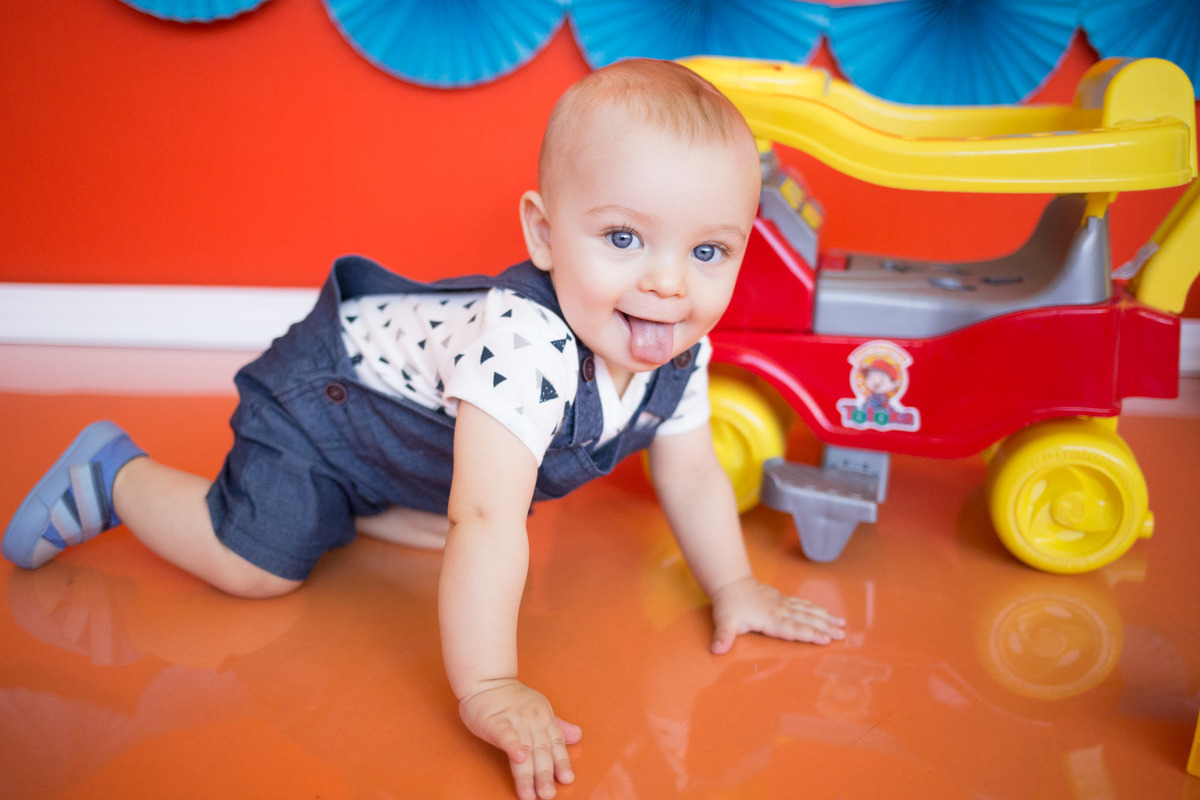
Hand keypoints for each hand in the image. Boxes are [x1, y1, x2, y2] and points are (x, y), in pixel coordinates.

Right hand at [458, 679, 581, 799]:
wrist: (486, 679)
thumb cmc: (511, 697)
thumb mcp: (539, 707)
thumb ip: (557, 726)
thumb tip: (577, 736)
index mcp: (544, 719)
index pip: (555, 744)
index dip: (561, 762)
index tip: (567, 779)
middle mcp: (532, 721)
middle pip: (541, 752)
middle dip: (545, 775)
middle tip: (548, 795)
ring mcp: (515, 720)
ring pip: (524, 749)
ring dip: (528, 773)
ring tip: (531, 793)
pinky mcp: (495, 720)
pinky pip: (505, 735)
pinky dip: (512, 746)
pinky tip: (518, 759)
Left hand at [709, 577, 845, 653]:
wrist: (730, 583)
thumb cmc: (728, 604)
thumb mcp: (724, 622)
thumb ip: (723, 636)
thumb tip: (716, 650)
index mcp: (769, 618)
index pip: (792, 628)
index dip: (809, 634)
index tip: (825, 639)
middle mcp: (780, 610)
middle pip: (805, 619)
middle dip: (824, 627)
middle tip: (841, 635)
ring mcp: (783, 604)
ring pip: (808, 610)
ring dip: (825, 617)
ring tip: (842, 624)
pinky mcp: (783, 599)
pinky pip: (804, 604)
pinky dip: (817, 609)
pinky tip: (827, 614)